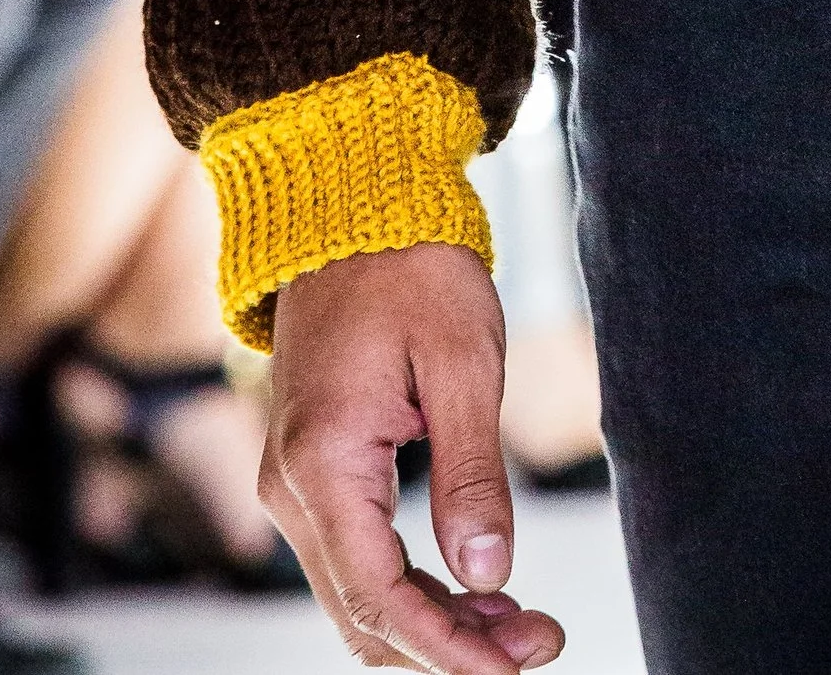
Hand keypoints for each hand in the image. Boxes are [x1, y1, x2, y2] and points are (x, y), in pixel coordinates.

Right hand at [266, 246, 563, 671]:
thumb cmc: (413, 266)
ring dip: (434, 623)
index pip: (379, 597)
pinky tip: (475, 588)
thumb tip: (490, 575)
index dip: (449, 649)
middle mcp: (290, 487)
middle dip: (450, 647)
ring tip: (521, 626)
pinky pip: (355, 557)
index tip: (518, 667)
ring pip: (357, 594)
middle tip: (540, 645)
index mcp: (322, 462)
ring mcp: (292, 482)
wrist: (352, 203)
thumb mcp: (462, 361)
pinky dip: (411, 586)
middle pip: (362, 613)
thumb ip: (473, 473)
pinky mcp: (311, 471)